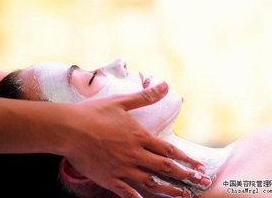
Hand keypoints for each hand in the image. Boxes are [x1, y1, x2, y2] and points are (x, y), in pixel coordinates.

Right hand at [63, 82, 209, 197]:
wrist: (69, 128)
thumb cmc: (94, 112)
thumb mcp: (121, 101)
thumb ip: (144, 96)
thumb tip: (164, 85)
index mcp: (139, 136)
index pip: (168, 150)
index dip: (186, 159)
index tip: (200, 167)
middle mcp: (134, 154)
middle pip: (165, 168)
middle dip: (186, 177)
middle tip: (202, 184)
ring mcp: (122, 169)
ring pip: (151, 183)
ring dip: (170, 190)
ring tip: (184, 196)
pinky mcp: (109, 178)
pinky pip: (128, 193)